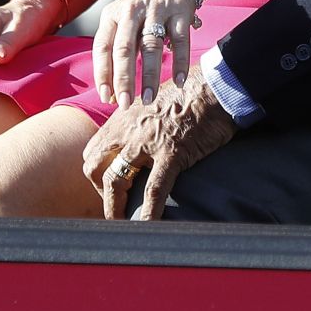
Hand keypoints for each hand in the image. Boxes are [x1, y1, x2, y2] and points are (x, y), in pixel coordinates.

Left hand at [83, 76, 237, 219]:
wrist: (215, 85)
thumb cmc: (190, 91)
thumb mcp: (152, 97)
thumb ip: (138, 117)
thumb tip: (137, 133)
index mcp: (124, 116)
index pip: (94, 150)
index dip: (97, 172)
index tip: (107, 186)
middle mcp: (128, 129)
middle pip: (95, 166)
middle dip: (99, 190)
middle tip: (114, 205)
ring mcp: (148, 142)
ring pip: (116, 180)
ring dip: (114, 207)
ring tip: (121, 224)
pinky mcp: (172, 153)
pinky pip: (154, 189)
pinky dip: (148, 211)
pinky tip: (147, 225)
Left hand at [92, 0, 196, 107]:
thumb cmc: (139, 6)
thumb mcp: (120, 19)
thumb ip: (115, 49)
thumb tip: (111, 91)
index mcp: (112, 15)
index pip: (102, 46)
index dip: (103, 73)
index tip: (106, 97)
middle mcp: (132, 11)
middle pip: (125, 48)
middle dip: (124, 78)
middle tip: (125, 104)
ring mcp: (157, 11)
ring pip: (151, 46)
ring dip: (149, 75)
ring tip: (148, 99)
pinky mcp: (180, 12)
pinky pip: (181, 40)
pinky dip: (179, 62)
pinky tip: (178, 82)